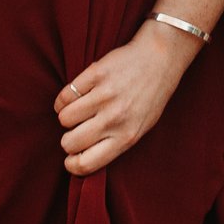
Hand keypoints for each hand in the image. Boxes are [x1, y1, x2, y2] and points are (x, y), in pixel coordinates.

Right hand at [54, 20, 198, 174]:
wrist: (160, 58)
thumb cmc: (150, 96)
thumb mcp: (141, 126)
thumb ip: (115, 143)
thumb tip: (81, 159)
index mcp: (128, 136)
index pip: (86, 164)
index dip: (72, 164)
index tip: (71, 157)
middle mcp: (116, 118)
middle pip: (70, 142)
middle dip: (69, 139)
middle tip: (78, 129)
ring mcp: (105, 95)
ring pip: (64, 118)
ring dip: (67, 116)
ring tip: (80, 110)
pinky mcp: (96, 74)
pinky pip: (64, 96)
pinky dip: (64, 99)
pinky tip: (76, 97)